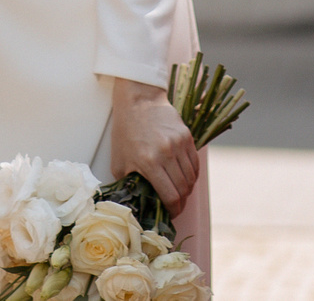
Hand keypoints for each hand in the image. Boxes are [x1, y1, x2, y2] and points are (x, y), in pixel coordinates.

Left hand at [109, 79, 197, 210]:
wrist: (138, 100)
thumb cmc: (125, 131)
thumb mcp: (119, 161)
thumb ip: (129, 183)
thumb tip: (137, 201)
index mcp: (148, 162)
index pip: (170, 196)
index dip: (173, 210)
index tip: (170, 214)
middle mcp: (166, 154)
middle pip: (183, 189)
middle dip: (181, 202)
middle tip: (176, 206)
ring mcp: (179, 144)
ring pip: (191, 178)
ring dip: (187, 189)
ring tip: (180, 192)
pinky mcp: (187, 136)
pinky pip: (195, 163)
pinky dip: (192, 175)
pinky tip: (185, 177)